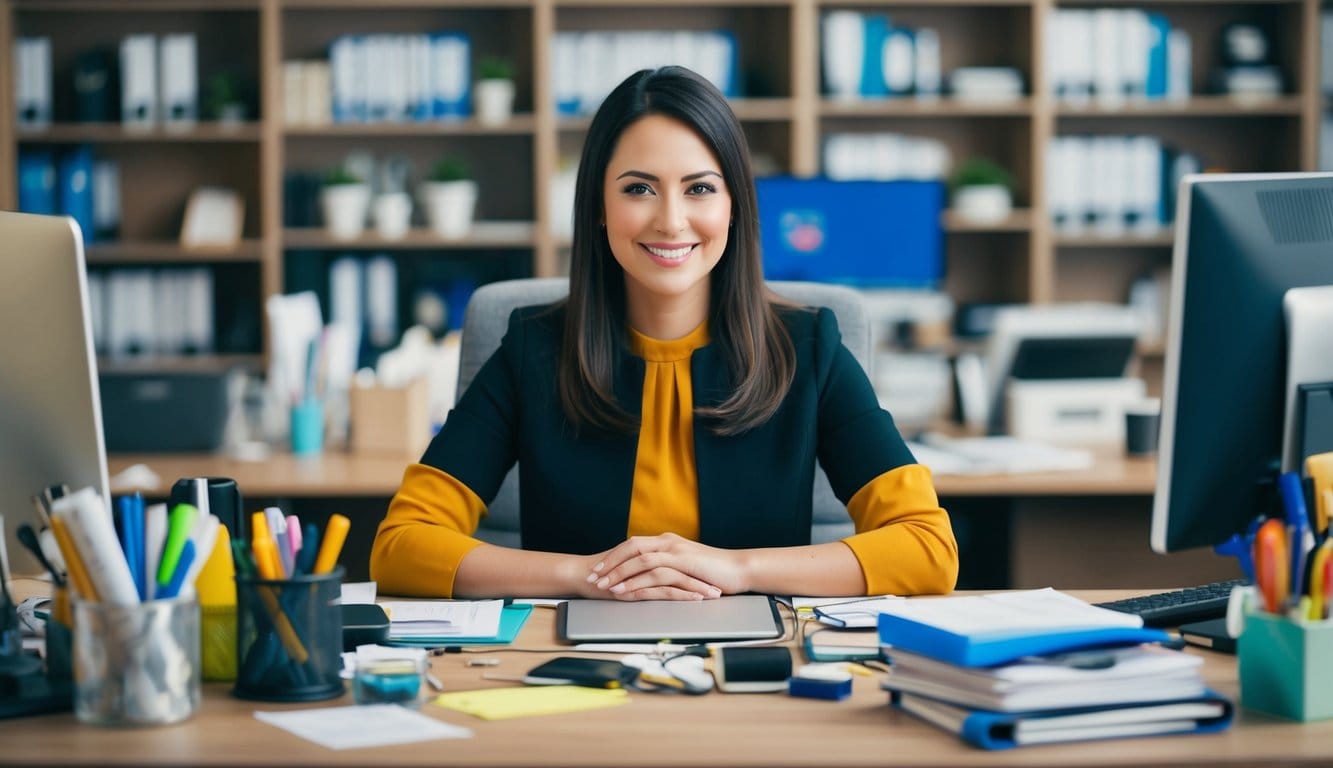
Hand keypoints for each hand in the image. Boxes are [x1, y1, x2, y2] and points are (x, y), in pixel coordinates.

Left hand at [584, 533, 747, 600]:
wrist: (738, 569)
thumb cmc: (713, 572)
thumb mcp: (685, 566)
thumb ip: (667, 567)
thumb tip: (648, 576)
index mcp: (666, 542)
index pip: (632, 545)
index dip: (614, 556)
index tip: (598, 569)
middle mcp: (667, 542)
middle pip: (630, 548)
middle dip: (610, 563)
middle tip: (593, 576)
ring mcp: (675, 551)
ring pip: (638, 559)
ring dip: (618, 573)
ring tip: (603, 586)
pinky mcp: (683, 564)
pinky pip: (652, 572)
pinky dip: (635, 581)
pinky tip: (624, 591)